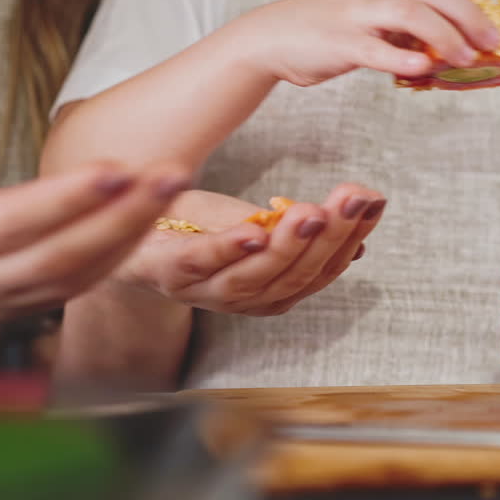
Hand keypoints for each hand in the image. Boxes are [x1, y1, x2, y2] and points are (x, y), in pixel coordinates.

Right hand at [0, 126, 187, 319]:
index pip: (9, 223)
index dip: (63, 199)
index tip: (113, 166)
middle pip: (59, 253)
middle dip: (122, 214)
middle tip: (169, 173)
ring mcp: (3, 301)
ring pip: (80, 273)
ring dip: (134, 231)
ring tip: (173, 184)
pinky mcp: (27, 305)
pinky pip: (83, 282)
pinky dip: (123, 249)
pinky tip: (153, 213)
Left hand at [111, 185, 384, 316]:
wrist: (125, 230)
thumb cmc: (194, 228)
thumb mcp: (254, 223)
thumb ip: (297, 232)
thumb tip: (359, 238)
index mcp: (274, 290)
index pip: (323, 269)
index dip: (351, 236)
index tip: (373, 199)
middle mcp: (246, 300)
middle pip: (297, 275)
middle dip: (330, 237)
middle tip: (353, 199)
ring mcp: (207, 291)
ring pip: (258, 276)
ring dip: (290, 245)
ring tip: (315, 213)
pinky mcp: (170, 273)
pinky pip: (205, 264)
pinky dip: (231, 249)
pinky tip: (255, 228)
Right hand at [238, 0, 499, 86]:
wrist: (270, 38)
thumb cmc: (328, 29)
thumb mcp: (371, 16)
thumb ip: (408, 26)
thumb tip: (452, 47)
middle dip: (468, 14)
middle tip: (492, 40)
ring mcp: (356, 15)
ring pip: (411, 15)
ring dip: (446, 38)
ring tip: (467, 60)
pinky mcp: (341, 44)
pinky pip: (376, 50)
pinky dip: (402, 60)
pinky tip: (424, 70)